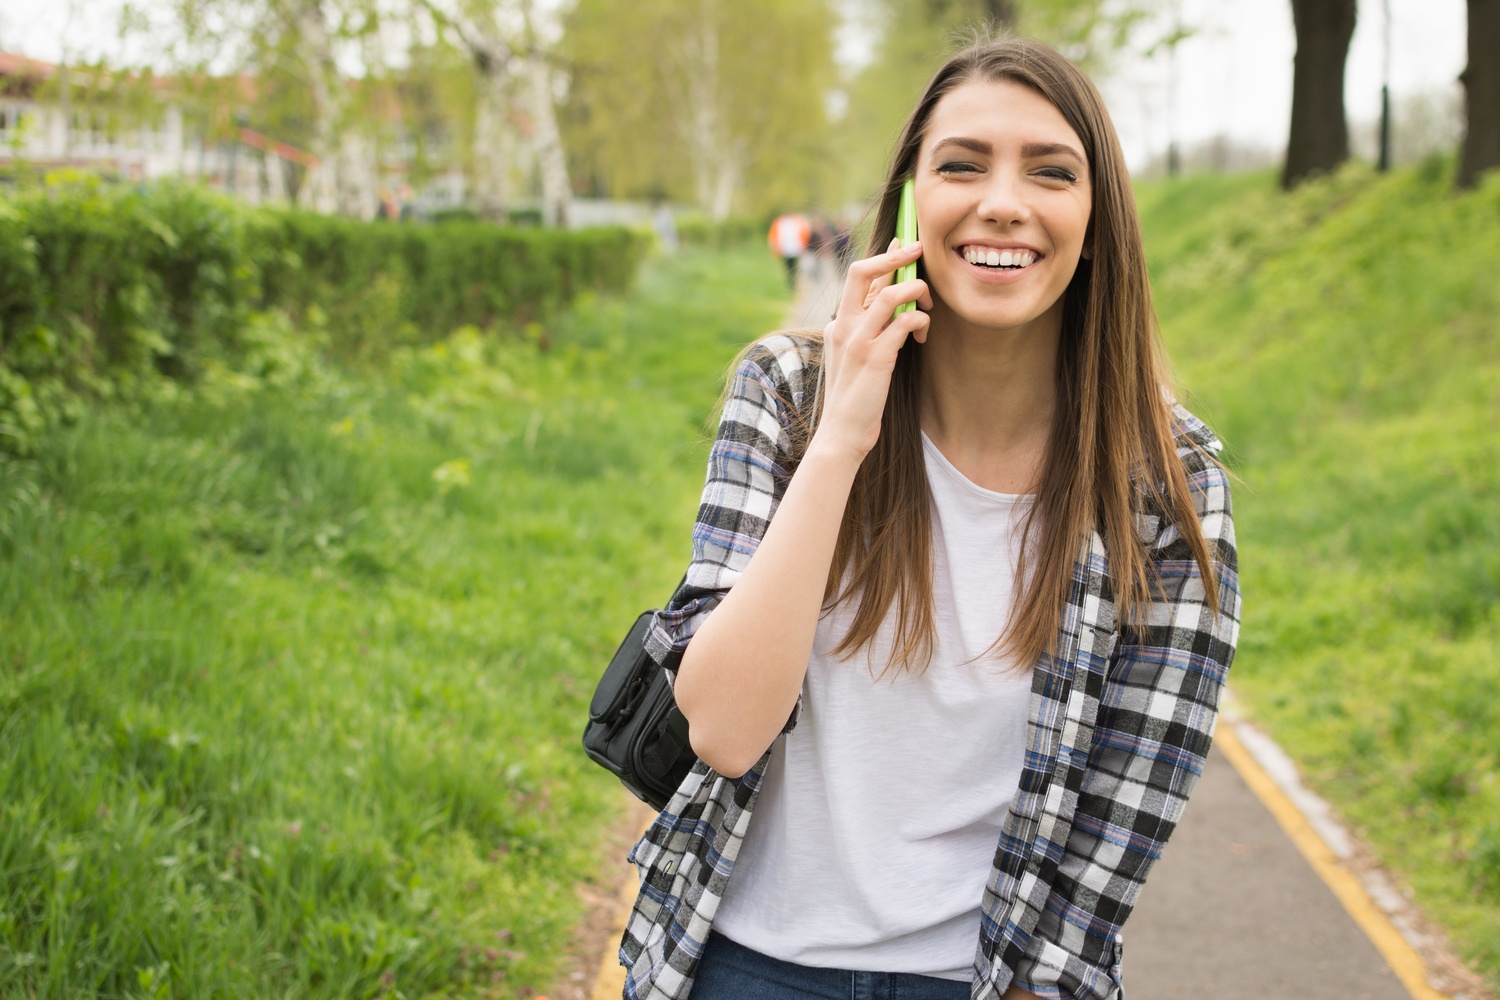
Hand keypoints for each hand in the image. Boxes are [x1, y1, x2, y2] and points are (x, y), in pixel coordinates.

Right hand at [816, 238, 931, 458]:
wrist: (842, 433)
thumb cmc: (854, 399)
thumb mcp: (854, 358)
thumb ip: (867, 331)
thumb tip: (893, 307)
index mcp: (837, 324)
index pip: (858, 277)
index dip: (883, 257)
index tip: (903, 245)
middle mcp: (843, 326)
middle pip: (862, 271)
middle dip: (895, 255)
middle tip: (919, 250)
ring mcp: (858, 341)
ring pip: (891, 294)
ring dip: (916, 292)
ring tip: (927, 306)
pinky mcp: (876, 357)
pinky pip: (904, 322)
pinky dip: (920, 320)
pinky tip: (923, 333)